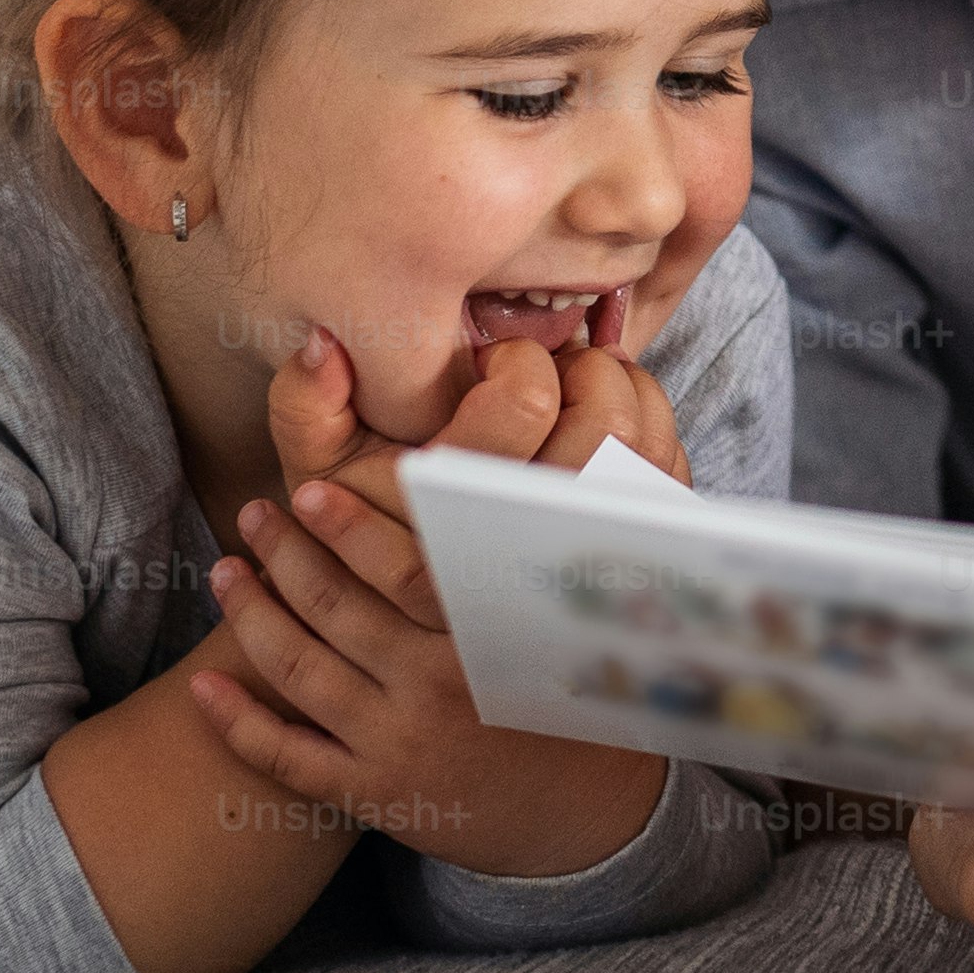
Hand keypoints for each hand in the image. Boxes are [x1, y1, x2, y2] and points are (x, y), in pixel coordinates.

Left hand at [184, 483, 673, 879]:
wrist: (586, 817)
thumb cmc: (575, 703)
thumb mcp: (560, 630)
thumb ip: (512, 572)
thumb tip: (477, 486)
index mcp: (488, 639)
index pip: (408, 570)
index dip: (352, 527)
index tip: (312, 490)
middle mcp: (437, 689)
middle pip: (339, 610)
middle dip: (287, 553)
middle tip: (255, 512)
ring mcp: (398, 746)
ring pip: (302, 671)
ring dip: (253, 615)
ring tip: (226, 572)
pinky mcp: (373, 796)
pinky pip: (289, 757)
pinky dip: (239, 722)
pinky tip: (202, 685)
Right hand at [268, 298, 691, 566]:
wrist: (398, 626)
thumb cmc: (357, 530)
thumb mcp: (315, 470)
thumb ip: (306, 406)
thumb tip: (325, 345)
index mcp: (455, 504)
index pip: (527, 399)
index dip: (518, 359)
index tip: (491, 362)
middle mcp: (527, 537)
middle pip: (606, 419)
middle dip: (587, 368)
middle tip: (548, 367)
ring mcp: (581, 554)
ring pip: (645, 447)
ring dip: (624, 392)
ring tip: (575, 387)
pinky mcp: (622, 559)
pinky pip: (667, 475)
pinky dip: (651, 429)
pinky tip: (602, 420)